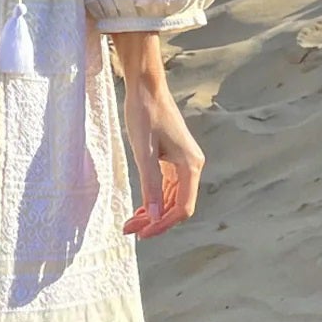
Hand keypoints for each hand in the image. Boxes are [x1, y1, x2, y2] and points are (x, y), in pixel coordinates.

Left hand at [115, 42, 204, 236]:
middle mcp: (192, 166)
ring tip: (131, 223)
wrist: (147, 87)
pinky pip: (168, 187)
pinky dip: (155, 199)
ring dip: (153, 212)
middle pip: (177, 206)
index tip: (142, 233)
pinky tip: (140, 208)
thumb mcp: (144, 152)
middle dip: (155, 221)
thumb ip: (150, 185)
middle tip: (130, 230)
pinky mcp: (174, 159)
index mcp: (190, 166)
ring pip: (172, 198)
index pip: (182, 208)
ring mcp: (184, 163)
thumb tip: (154, 216)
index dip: (163, 224)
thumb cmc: (145, 115)